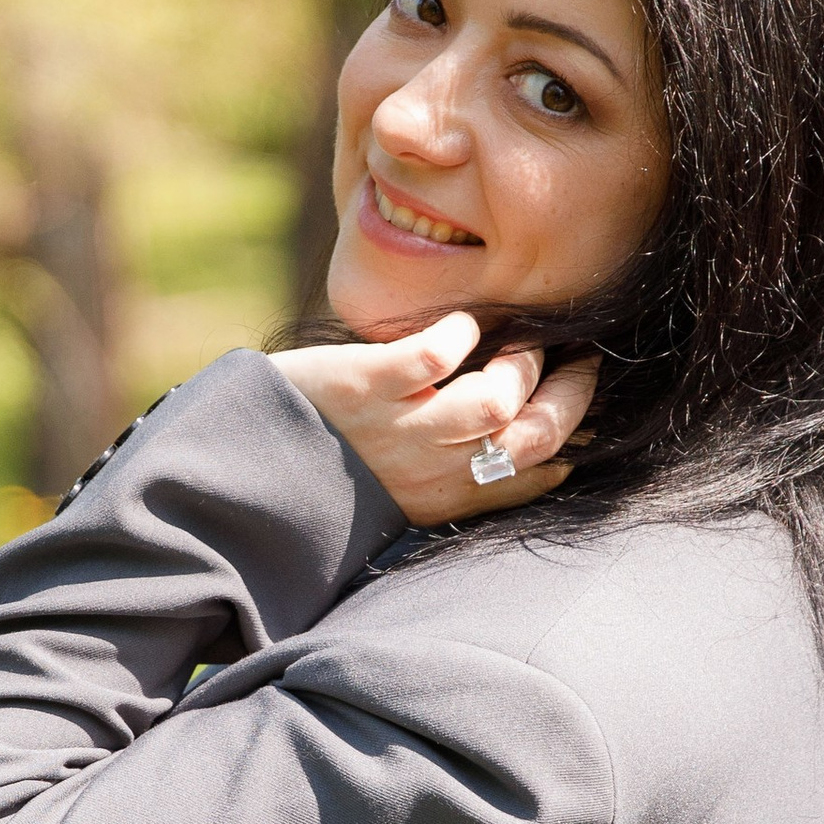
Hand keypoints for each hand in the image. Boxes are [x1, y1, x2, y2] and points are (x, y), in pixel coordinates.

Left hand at [271, 313, 598, 528]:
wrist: (242, 461)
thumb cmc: (331, 465)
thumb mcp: (403, 487)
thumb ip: (460, 471)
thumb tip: (537, 449)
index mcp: (444, 498)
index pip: (536, 475)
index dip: (574, 430)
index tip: (581, 393)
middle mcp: (429, 471)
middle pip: (533, 437)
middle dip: (570, 393)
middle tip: (574, 357)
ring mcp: (398, 428)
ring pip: (495, 398)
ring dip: (518, 360)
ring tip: (511, 342)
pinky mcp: (365, 385)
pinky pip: (435, 355)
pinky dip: (460, 332)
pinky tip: (458, 325)